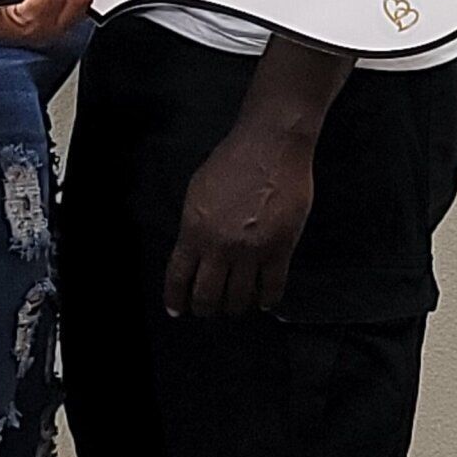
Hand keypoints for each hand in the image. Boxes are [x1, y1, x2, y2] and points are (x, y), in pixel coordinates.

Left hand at [163, 121, 315, 319]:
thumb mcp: (198, 192)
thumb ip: (194, 225)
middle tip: (208, 310)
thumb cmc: (234, 161)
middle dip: (205, 308)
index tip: (177, 310)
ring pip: (239, 297)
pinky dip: (267, 299)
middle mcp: (220, 246)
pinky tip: (264, 301)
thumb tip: (193, 251)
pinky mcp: (280, 248)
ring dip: (236, 306)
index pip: (178, 277)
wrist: (270, 146)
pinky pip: (272, 287)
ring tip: (237, 305)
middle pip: (207, 295)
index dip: (176, 299)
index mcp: (194, 230)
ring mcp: (251, 250)